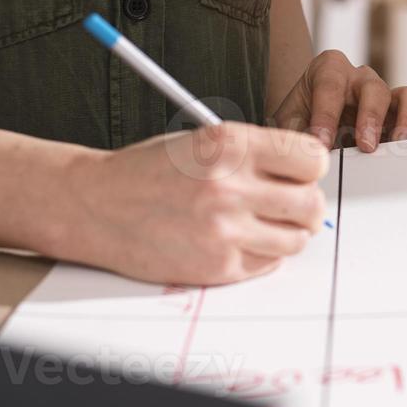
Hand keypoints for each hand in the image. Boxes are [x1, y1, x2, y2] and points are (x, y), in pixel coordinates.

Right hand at [60, 123, 328, 284]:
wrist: (95, 205)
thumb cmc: (148, 171)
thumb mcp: (203, 141)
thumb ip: (255, 155)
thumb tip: (306, 176)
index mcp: (231, 144)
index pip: (311, 159)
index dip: (309, 169)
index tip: (298, 175)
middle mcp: (230, 186)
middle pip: (311, 204)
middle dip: (305, 207)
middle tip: (287, 206)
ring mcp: (225, 229)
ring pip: (296, 240)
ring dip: (285, 234)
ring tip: (259, 225)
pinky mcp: (217, 265)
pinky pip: (268, 264)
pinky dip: (261, 256)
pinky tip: (235, 241)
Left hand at [269, 50, 406, 151]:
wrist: (313, 130)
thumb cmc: (301, 124)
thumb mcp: (288, 125)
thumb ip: (293, 137)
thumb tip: (307, 157)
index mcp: (329, 71)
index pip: (329, 86)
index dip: (326, 114)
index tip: (321, 143)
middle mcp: (363, 79)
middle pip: (375, 89)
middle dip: (371, 118)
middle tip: (366, 147)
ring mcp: (390, 96)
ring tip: (402, 146)